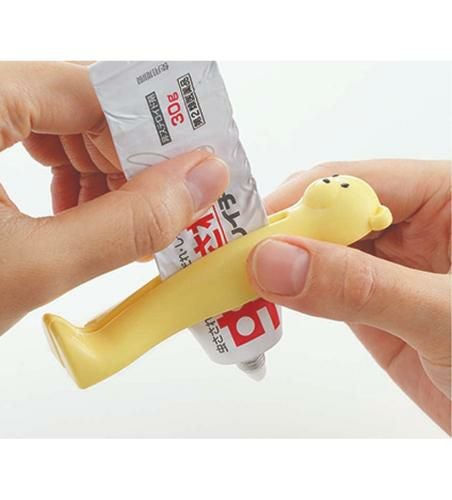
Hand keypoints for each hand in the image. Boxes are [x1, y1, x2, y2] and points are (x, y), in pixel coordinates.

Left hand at [0, 62, 228, 359]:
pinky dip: (74, 178)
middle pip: (84, 105)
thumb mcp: (29, 268)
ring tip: (123, 223)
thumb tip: (201, 181)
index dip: (160, 132)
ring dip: (107, 172)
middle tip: (168, 209)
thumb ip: (126, 224)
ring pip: (65, 125)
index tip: (198, 171)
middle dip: (135, 160)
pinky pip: (37, 143)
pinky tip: (82, 214)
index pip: (97, 90)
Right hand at [248, 160, 450, 432]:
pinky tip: (260, 301)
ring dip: (276, 265)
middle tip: (228, 259)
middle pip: (327, 212)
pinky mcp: (370, 301)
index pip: (355, 182)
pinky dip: (287, 294)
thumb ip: (363, 287)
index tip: (249, 232)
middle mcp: (413, 224)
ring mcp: (388, 264)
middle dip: (279, 235)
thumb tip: (277, 261)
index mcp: (445, 198)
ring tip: (232, 281)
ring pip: (317, 250)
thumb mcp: (446, 316)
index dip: (299, 202)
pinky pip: (319, 286)